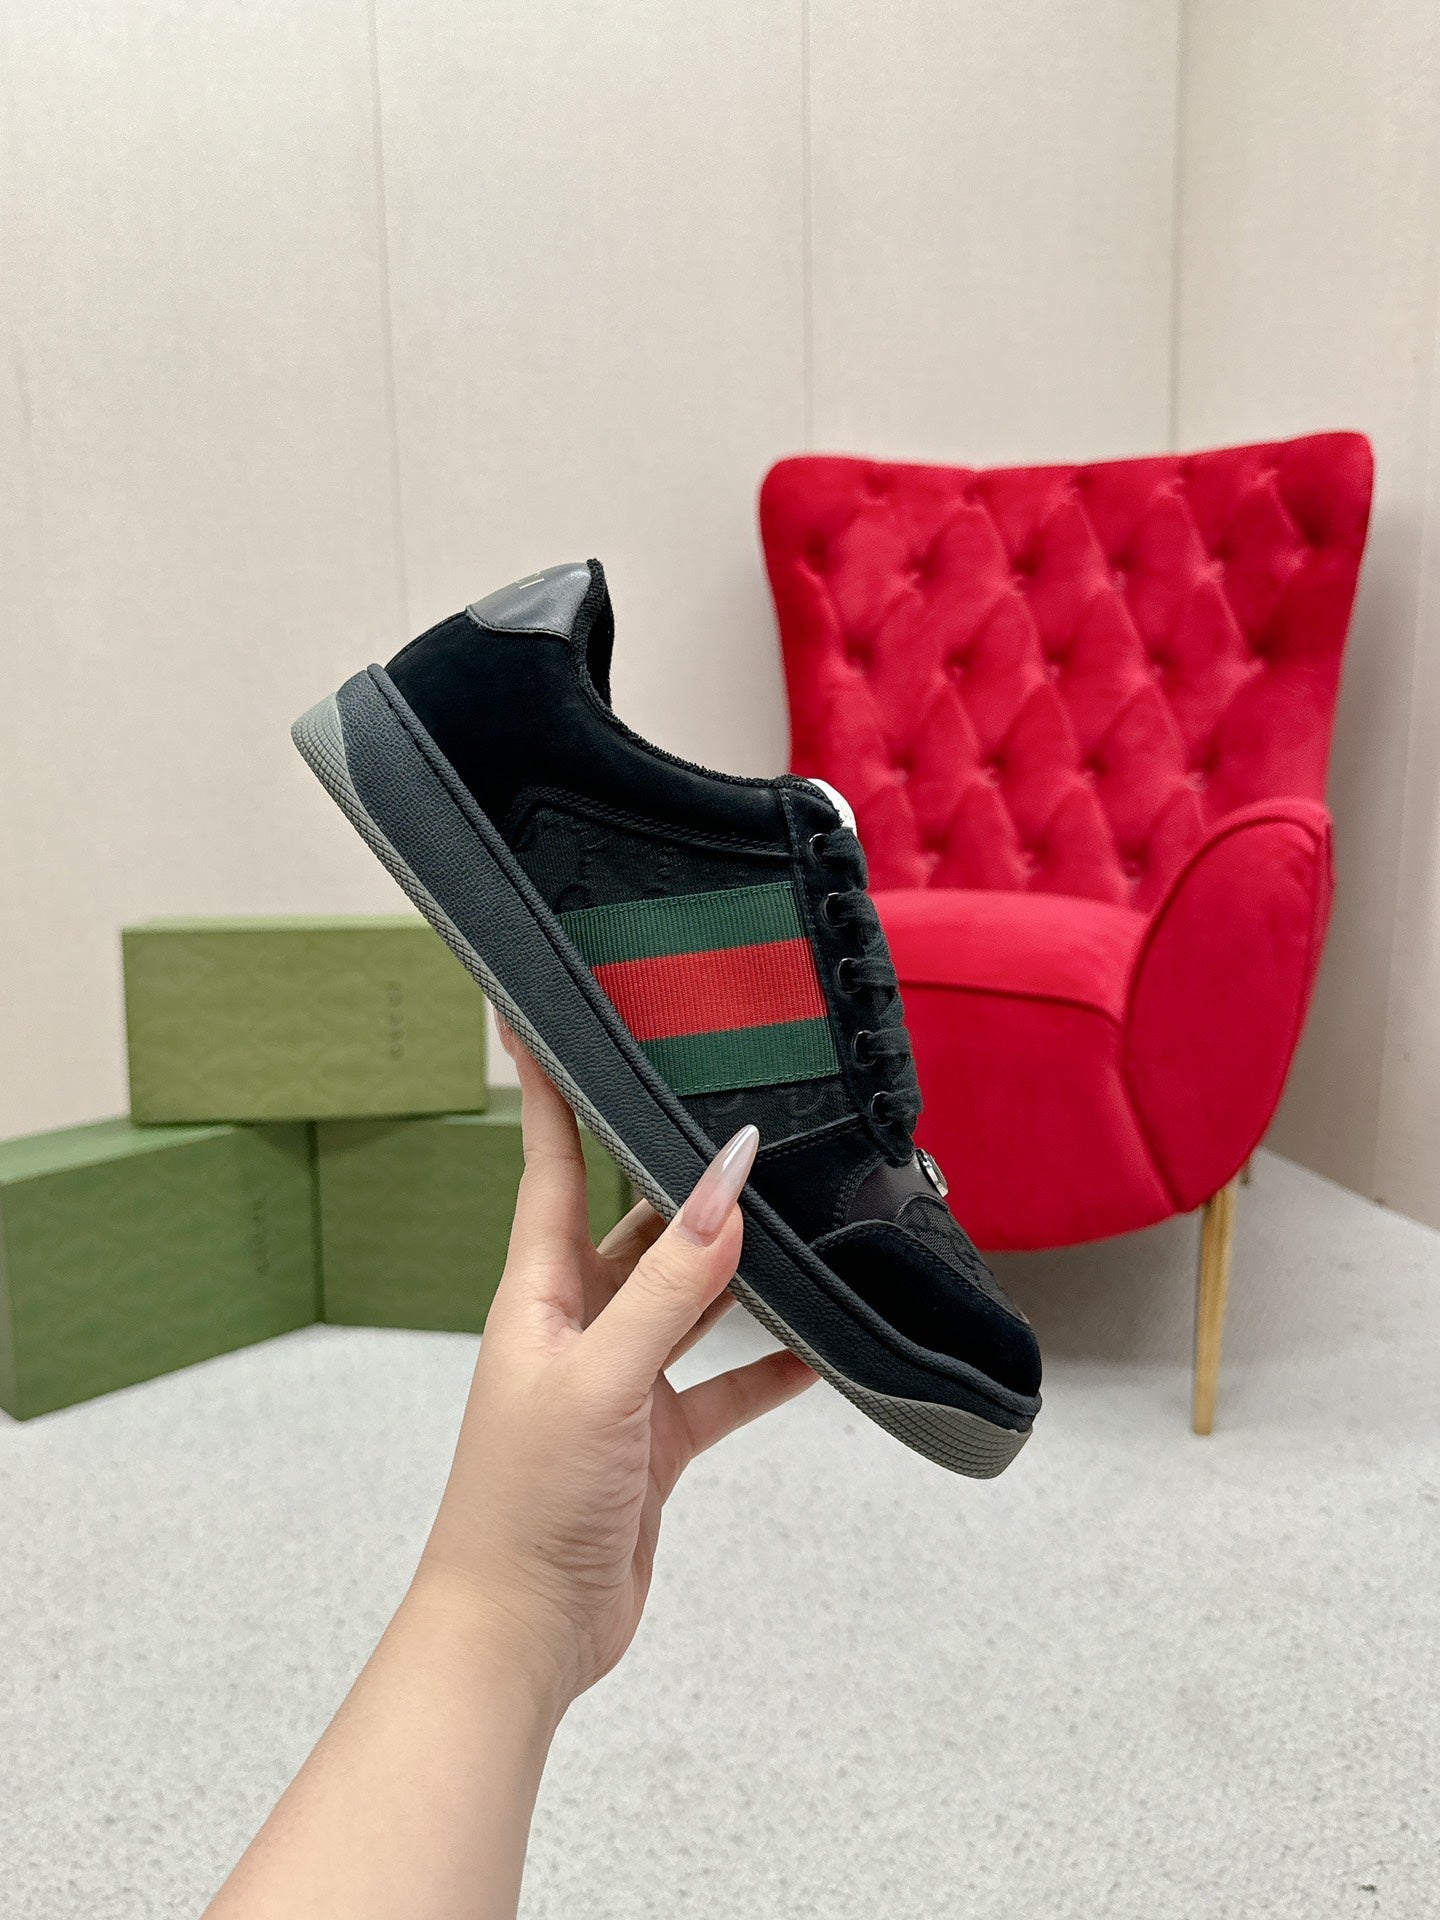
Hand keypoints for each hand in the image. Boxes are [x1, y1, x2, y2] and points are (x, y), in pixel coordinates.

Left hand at [416, 1027, 815, 1710]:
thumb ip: (671, 1279)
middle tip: (732, 1112)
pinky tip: (818, 1345)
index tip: (548, 1020)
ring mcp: (618, 1382)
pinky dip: (767, 1366)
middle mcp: (576, 1325)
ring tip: (799, 1215)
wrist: (519, 1634)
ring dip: (736, 1268)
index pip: (552, 1167)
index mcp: (538, 1294)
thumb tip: (726, 1177)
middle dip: (678, 1175)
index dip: (552, 1094)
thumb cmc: (524, 1501)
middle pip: (633, 1225)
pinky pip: (722, 1385)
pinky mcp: (654, 1440)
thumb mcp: (602, 1375)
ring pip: (687, 1300)